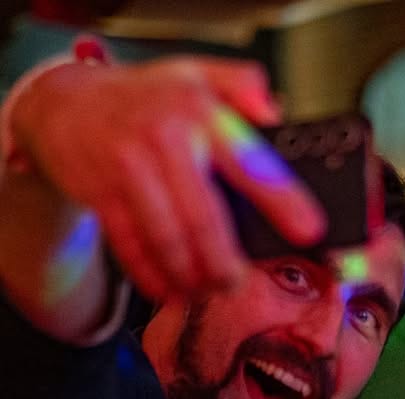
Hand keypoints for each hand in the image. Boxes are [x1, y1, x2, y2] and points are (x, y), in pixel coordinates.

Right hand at [8, 56, 326, 300]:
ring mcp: (129, 166)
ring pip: (168, 238)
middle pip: (205, 217)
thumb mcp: (198, 75)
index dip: (283, 200)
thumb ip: (243, 88)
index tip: (310, 231)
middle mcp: (164, 137)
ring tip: (208, 290)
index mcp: (200, 111)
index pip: (249, 160)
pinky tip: (169, 289)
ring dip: (191, 275)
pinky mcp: (100, 192)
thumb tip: (276, 114)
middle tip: (236, 282)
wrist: (66, 101)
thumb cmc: (149, 99)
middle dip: (225, 261)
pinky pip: (131, 245)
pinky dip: (152, 275)